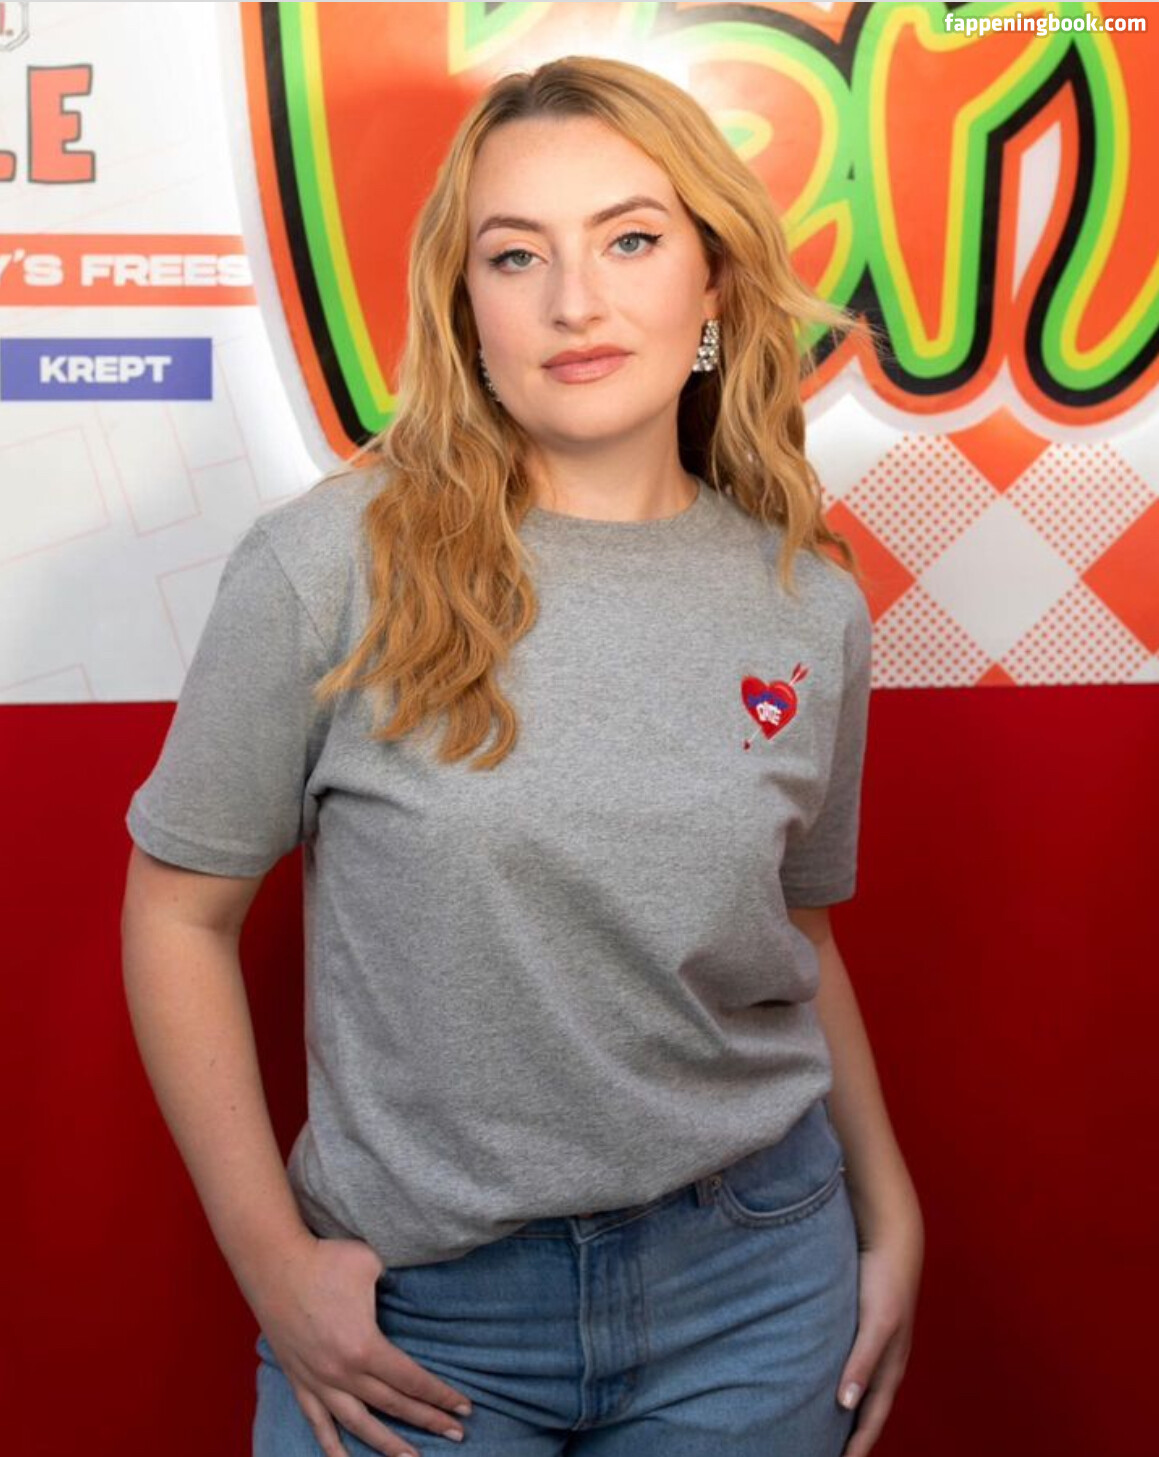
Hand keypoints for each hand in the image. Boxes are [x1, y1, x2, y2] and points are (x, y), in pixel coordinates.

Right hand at [251, 1233, 473, 1456]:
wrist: (273, 1264)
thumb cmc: (326, 1260)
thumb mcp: (372, 1264)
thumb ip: (396, 1282)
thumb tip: (411, 1288)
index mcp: (365, 1348)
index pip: (412, 1380)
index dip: (441, 1395)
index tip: (465, 1407)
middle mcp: (343, 1374)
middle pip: (394, 1405)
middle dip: (429, 1420)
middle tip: (457, 1434)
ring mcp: (318, 1382)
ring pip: (359, 1424)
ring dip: (388, 1444)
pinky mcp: (298, 1382)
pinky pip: (317, 1423)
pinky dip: (331, 1446)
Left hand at [837, 1206, 923, 1456]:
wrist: (892, 1236)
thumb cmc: (885, 1280)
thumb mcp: (876, 1323)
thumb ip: (862, 1362)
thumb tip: (846, 1405)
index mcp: (890, 1367)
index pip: (871, 1420)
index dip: (858, 1447)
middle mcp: (885, 1361)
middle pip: (867, 1411)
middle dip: (852, 1437)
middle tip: (827, 1456)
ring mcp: (876, 1344)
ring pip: (860, 1390)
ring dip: (846, 1413)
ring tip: (823, 1431)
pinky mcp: (864, 1325)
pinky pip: (851, 1364)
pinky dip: (841, 1383)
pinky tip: (824, 1383)